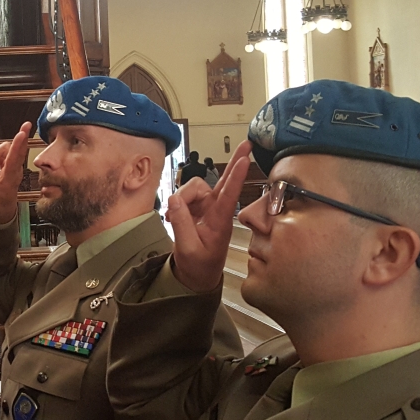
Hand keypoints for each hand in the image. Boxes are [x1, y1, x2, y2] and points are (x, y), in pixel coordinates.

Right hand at [0, 122, 30, 224]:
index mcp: (10, 178)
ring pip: (5, 149)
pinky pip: (2, 153)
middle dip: (17, 139)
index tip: (22, 133)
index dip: (18, 144)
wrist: (3, 211)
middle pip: (15, 149)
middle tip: (21, 130)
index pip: (14, 158)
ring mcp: (14, 167)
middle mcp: (15, 170)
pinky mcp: (10, 164)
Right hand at [165, 141, 252, 292]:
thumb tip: (174, 199)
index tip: (245, 160)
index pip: (229, 195)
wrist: (196, 275)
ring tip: (173, 217)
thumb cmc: (198, 265)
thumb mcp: (188, 249)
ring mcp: (206, 207)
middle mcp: (215, 210)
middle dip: (235, 162)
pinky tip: (172, 216)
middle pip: (223, 181)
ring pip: (193, 187)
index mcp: (220, 222)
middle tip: (247, 144)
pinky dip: (176, 203)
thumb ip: (181, 224)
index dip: (236, 176)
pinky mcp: (196, 207)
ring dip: (181, 197)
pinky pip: (183, 194)